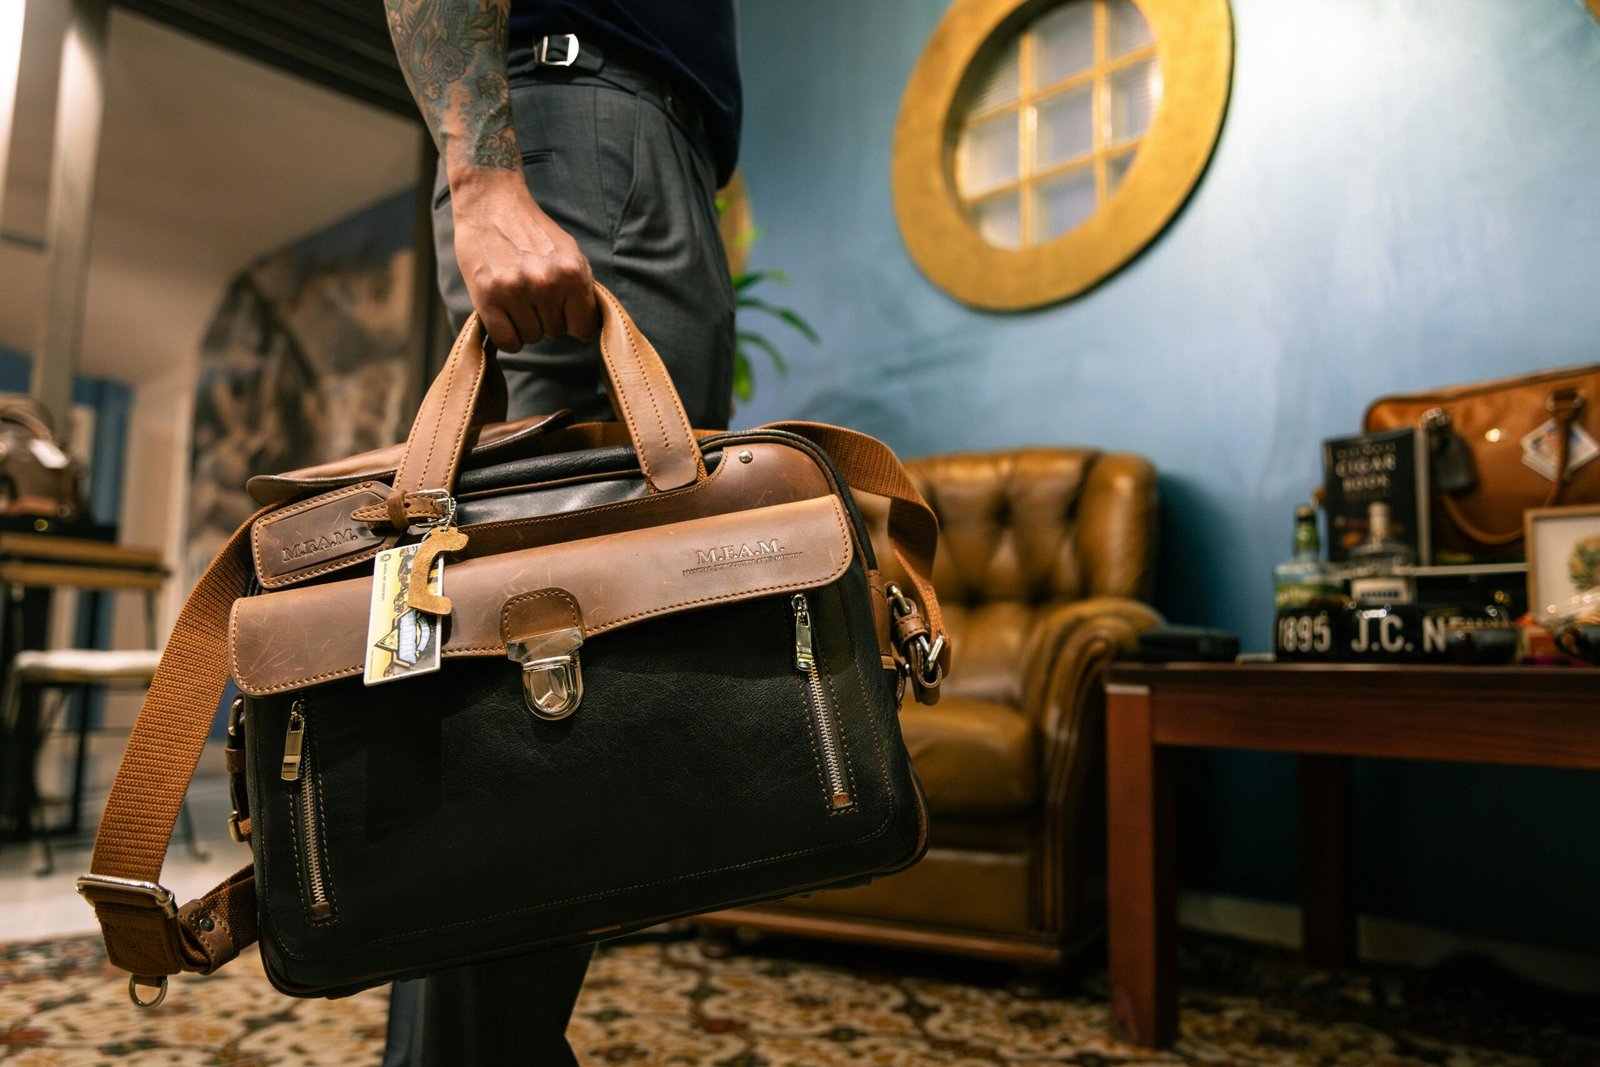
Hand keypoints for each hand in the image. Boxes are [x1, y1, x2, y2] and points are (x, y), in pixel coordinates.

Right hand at [448, 168, 599, 350]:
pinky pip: (507, 341)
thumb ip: (582, 288)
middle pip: (555, 333)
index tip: (563, 312)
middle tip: (532, 292)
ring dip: (525, 324)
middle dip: (546, 318)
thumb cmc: (533, 231)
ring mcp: (515, 291)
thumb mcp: (570, 253)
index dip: (574, 322)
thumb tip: (589, 327)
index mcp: (572, 273)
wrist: (491, 203)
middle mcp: (546, 283)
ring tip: (516, 296)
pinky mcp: (487, 298)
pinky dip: (506, 335)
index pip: (584, 327)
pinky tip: (504, 315)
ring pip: (530, 338)